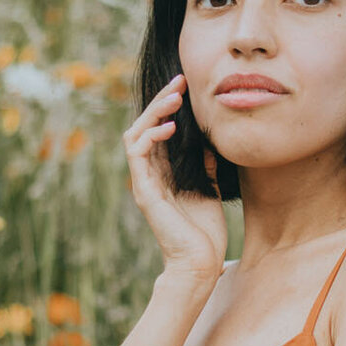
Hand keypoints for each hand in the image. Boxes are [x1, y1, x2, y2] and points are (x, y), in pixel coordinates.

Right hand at [123, 72, 227, 287]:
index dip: (169, 107)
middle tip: (180, 82)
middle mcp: (150, 175)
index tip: (187, 87)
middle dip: (161, 101)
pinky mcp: (145, 193)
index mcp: (163, 173)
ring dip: (154, 112)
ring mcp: (145, 183)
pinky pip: (138, 154)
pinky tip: (169, 126)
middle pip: (145, 126)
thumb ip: (205, 165)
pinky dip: (151, 136)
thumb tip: (209, 141)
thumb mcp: (209, 188)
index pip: (159, 130)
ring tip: (174, 98)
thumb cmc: (205, 232)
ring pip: (136, 134)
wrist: (200, 263)